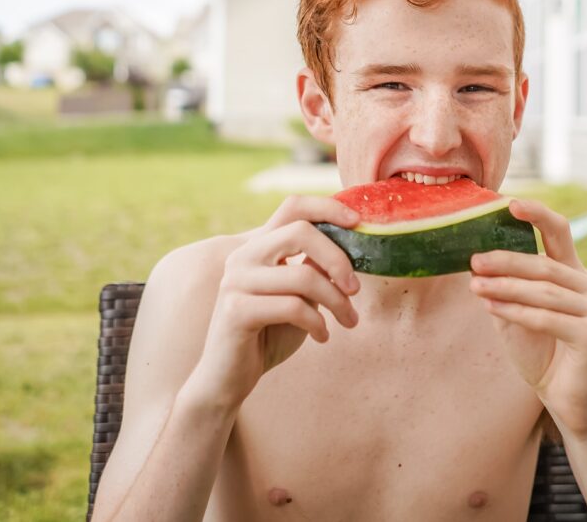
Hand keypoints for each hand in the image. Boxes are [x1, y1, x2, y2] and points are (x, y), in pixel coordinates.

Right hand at [189, 195, 361, 410]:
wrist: (228, 379)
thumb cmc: (268, 335)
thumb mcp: (298, 297)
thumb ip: (313, 270)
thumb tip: (349, 246)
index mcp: (259, 247)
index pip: (292, 206)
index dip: (327, 208)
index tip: (358, 222)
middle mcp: (243, 256)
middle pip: (301, 232)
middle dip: (338, 260)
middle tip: (356, 288)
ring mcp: (236, 281)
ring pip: (304, 276)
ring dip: (336, 301)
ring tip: (348, 321)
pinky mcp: (236, 310)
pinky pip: (293, 307)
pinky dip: (317, 323)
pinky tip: (322, 337)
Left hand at [470, 199, 586, 438]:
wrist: (570, 401)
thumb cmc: (543, 357)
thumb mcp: (517, 318)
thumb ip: (506, 292)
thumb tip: (475, 266)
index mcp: (575, 276)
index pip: (560, 234)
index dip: (537, 214)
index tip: (509, 202)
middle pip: (545, 264)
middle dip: (506, 261)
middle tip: (474, 260)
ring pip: (544, 291)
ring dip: (505, 288)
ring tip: (475, 286)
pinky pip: (547, 318)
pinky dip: (516, 312)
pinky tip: (491, 308)